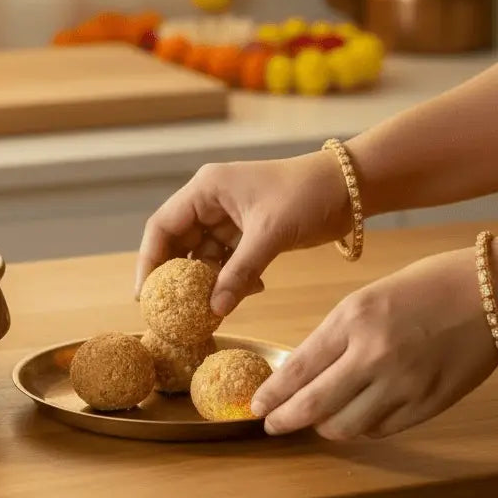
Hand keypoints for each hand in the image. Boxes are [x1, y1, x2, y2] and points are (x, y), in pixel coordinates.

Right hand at [136, 152, 352, 315]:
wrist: (352, 187)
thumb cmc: (307, 196)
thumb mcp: (269, 235)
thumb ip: (239, 273)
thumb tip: (213, 310)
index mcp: (205, 189)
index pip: (162, 226)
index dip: (149, 261)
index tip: (145, 295)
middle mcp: (210, 201)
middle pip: (178, 242)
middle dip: (177, 276)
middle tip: (173, 309)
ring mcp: (228, 216)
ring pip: (203, 255)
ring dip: (208, 281)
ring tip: (211, 308)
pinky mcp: (247, 231)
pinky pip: (227, 260)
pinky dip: (233, 277)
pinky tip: (250, 290)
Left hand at [252, 248, 497, 438]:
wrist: (492, 292)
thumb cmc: (425, 287)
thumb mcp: (365, 300)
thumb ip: (335, 337)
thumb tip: (305, 373)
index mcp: (352, 320)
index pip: (298, 369)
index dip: (272, 394)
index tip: (256, 406)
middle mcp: (374, 355)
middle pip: (314, 405)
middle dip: (284, 420)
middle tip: (271, 425)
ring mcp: (404, 384)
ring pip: (346, 426)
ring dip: (323, 428)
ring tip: (315, 421)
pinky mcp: (430, 404)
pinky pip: (382, 429)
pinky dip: (362, 428)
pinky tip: (355, 418)